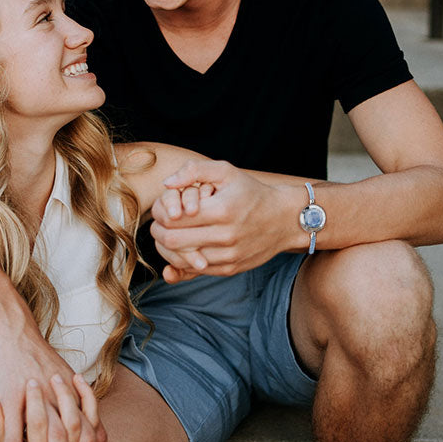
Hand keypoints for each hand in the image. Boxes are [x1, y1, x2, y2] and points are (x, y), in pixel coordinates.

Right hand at [0, 316, 104, 441]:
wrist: (10, 328)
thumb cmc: (31, 352)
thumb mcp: (58, 372)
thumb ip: (68, 396)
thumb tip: (79, 416)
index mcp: (72, 389)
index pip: (91, 427)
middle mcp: (59, 393)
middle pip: (75, 436)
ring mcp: (36, 395)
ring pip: (49, 437)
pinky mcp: (12, 395)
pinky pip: (14, 432)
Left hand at [150, 159, 296, 282]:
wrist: (284, 219)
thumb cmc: (250, 192)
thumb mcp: (226, 172)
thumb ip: (194, 170)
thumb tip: (167, 184)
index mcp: (221, 210)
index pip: (172, 218)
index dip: (159, 213)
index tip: (160, 208)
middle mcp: (225, 236)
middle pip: (172, 241)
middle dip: (158, 232)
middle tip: (158, 223)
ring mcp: (228, 255)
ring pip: (182, 259)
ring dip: (167, 249)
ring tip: (168, 236)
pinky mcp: (230, 268)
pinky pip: (196, 271)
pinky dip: (183, 261)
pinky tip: (182, 248)